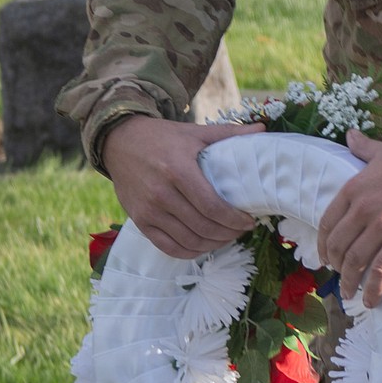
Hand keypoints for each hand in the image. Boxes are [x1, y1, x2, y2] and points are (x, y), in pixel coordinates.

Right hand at [102, 115, 264, 257]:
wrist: (119, 141)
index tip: (249, 221)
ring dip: (212, 244)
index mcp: (178, 170)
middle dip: (228, 233)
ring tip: (226, 237)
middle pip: (202, 226)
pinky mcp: (139, 221)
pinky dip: (190, 252)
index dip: (234, 219)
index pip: (212, 206)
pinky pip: (168, 247)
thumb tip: (263, 130)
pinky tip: (204, 245)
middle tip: (241, 230)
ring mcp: (148, 210)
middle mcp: (161, 193)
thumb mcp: (194, 132)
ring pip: (188, 240)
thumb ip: (229, 133)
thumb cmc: (162, 137)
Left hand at [317, 130, 381, 308]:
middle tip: (339, 276)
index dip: (323, 244)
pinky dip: (374, 289)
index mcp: (353, 189)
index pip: (327, 224)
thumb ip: (362, 148)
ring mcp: (381, 225)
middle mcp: (362, 209)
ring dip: (349, 281)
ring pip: (356, 261)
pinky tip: (370, 301)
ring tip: (350, 293)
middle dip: (336, 265)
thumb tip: (350, 135)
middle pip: (338, 246)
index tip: (326, 256)